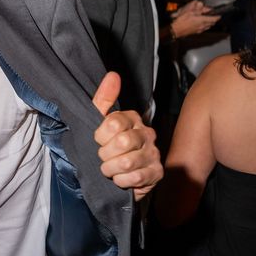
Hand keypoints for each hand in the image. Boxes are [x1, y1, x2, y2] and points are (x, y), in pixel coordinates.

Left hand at [91, 72, 162, 199]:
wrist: (116, 175)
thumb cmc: (107, 146)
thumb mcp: (98, 122)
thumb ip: (104, 99)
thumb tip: (113, 75)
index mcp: (132, 118)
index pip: (113, 122)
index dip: (100, 136)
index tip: (99, 140)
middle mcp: (147, 133)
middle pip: (121, 142)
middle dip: (105, 154)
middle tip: (104, 157)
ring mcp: (154, 153)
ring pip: (127, 162)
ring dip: (111, 169)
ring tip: (110, 169)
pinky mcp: (157, 172)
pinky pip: (135, 177)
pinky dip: (121, 180)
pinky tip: (121, 178)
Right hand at [170, 0, 220, 38]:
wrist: (176, 29)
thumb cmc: (182, 21)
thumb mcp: (190, 11)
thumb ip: (197, 8)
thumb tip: (201, 5)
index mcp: (202, 20)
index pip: (214, 19)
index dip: (218, 16)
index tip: (219, 15)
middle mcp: (203, 26)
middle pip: (212, 23)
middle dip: (213, 19)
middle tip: (212, 16)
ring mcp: (200, 30)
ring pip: (208, 26)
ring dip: (209, 23)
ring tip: (206, 19)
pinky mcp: (196, 32)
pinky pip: (203, 29)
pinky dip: (204, 26)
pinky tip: (199, 24)